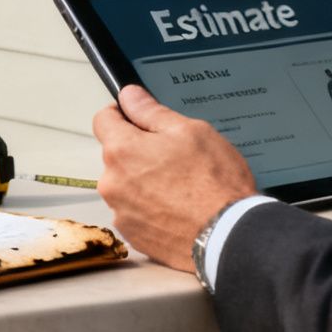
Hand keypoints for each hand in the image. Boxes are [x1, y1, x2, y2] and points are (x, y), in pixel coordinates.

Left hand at [93, 85, 257, 271]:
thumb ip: (151, 112)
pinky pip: (134, 211)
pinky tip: (176, 208)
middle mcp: (111, 182)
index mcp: (121, 150)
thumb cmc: (214, 182)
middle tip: (173, 157)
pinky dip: (149, 207)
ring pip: (125, 184)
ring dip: (142, 181)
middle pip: (116, 155)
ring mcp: (120, 211)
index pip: (103, 120)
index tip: (138, 119)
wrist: (228, 235)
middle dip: (138, 152)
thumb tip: (129, 96)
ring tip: (179, 187)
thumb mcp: (190, 131)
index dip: (122, 114)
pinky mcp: (132, 234)